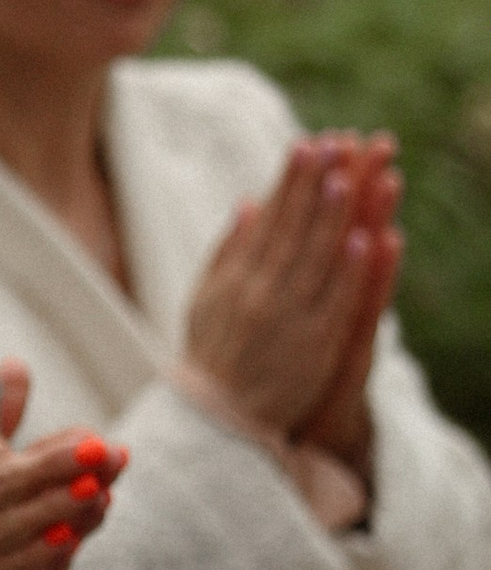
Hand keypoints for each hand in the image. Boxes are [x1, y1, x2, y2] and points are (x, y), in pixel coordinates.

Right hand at [0, 409, 124, 569]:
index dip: (0, 444)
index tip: (10, 448)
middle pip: (2, 479)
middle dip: (57, 461)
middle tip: (100, 445)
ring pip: (12, 522)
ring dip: (62, 503)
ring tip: (101, 482)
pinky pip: (2, 565)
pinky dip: (37, 549)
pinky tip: (69, 533)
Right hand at [183, 136, 396, 445]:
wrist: (217, 423)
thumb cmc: (212, 358)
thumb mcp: (205, 301)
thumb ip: (228, 251)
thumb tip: (249, 203)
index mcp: (235, 281)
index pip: (267, 221)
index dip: (289, 183)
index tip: (306, 146)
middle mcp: (259, 295)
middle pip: (292, 232)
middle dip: (313, 187)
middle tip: (333, 146)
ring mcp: (288, 320)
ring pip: (314, 261)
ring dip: (331, 219)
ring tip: (346, 179)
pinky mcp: (313, 347)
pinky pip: (334, 303)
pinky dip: (348, 272)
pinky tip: (363, 241)